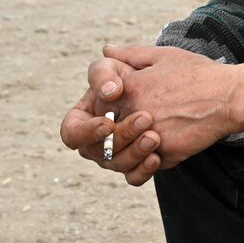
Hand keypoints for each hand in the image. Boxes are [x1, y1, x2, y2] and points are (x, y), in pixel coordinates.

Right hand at [60, 56, 162, 185]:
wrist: (172, 90)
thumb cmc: (136, 75)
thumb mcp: (119, 66)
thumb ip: (104, 73)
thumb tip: (108, 90)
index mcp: (83, 118)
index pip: (71, 132)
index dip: (85, 132)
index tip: (107, 122)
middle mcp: (94, 141)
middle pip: (97, 151)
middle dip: (121, 136)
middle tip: (146, 118)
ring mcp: (114, 156)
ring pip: (117, 164)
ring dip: (135, 152)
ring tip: (155, 136)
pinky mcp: (135, 165)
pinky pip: (134, 177)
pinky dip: (143, 170)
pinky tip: (157, 157)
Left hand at [101, 45, 243, 168]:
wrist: (231, 97)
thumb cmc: (200, 74)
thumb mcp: (165, 55)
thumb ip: (131, 54)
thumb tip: (107, 51)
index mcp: (129, 89)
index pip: (96, 107)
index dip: (101, 112)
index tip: (112, 111)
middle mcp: (134, 113)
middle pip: (106, 134)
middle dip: (115, 134)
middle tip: (132, 130)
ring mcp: (149, 136)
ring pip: (122, 156)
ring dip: (131, 151)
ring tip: (149, 139)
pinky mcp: (166, 154)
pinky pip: (146, 166)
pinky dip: (151, 162)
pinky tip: (163, 149)